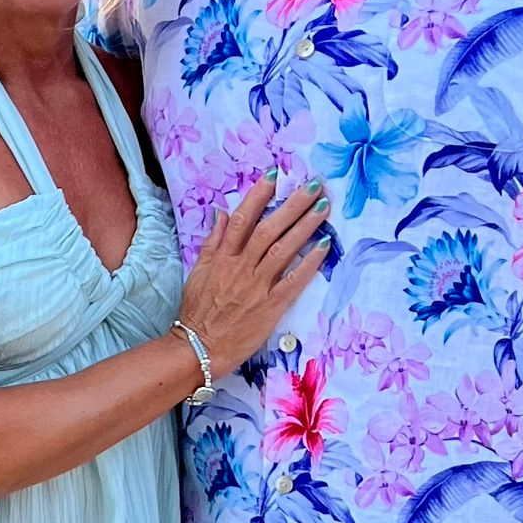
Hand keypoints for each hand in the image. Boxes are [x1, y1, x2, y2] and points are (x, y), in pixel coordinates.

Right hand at [178, 178, 329, 379]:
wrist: (197, 348)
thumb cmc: (198, 312)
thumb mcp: (198, 272)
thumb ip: (212, 242)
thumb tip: (221, 212)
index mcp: (222, 257)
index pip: (241, 218)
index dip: (258, 195)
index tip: (274, 174)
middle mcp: (240, 267)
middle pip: (269, 228)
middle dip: (292, 204)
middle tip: (314, 185)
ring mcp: (256, 286)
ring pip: (283, 249)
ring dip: (306, 226)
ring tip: (324, 207)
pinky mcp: (270, 306)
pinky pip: (293, 281)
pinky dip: (309, 263)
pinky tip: (325, 246)